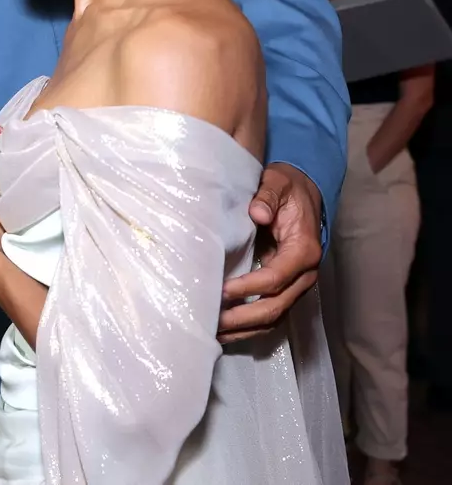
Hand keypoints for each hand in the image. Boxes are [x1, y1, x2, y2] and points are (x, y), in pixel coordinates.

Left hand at [218, 163, 322, 342]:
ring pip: (274, 317)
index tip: (222, 291)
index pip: (276, 277)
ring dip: (244, 328)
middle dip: (243, 317)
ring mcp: (297, 286)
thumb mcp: (278, 184)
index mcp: (304, 251)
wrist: (303, 196)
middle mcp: (305, 275)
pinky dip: (249, 326)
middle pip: (275, 306)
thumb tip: (257, 213)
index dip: (249, 287)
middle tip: (212, 320)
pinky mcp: (287, 290)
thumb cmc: (287, 190)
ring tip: (213, 333)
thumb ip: (267, 198)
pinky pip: (271, 315)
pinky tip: (226, 331)